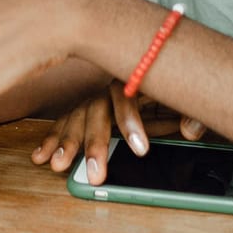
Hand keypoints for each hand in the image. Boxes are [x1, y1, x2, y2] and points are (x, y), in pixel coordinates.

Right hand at [33, 81, 205, 182]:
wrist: (161, 57)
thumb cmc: (170, 82)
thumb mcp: (185, 95)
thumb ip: (191, 111)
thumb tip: (191, 129)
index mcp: (133, 75)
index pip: (127, 97)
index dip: (132, 122)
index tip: (141, 150)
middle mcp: (108, 85)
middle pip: (95, 110)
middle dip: (94, 143)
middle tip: (96, 174)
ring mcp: (94, 96)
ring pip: (75, 117)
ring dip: (66, 142)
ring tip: (58, 165)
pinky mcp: (84, 107)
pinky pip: (65, 121)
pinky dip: (53, 139)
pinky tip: (40, 155)